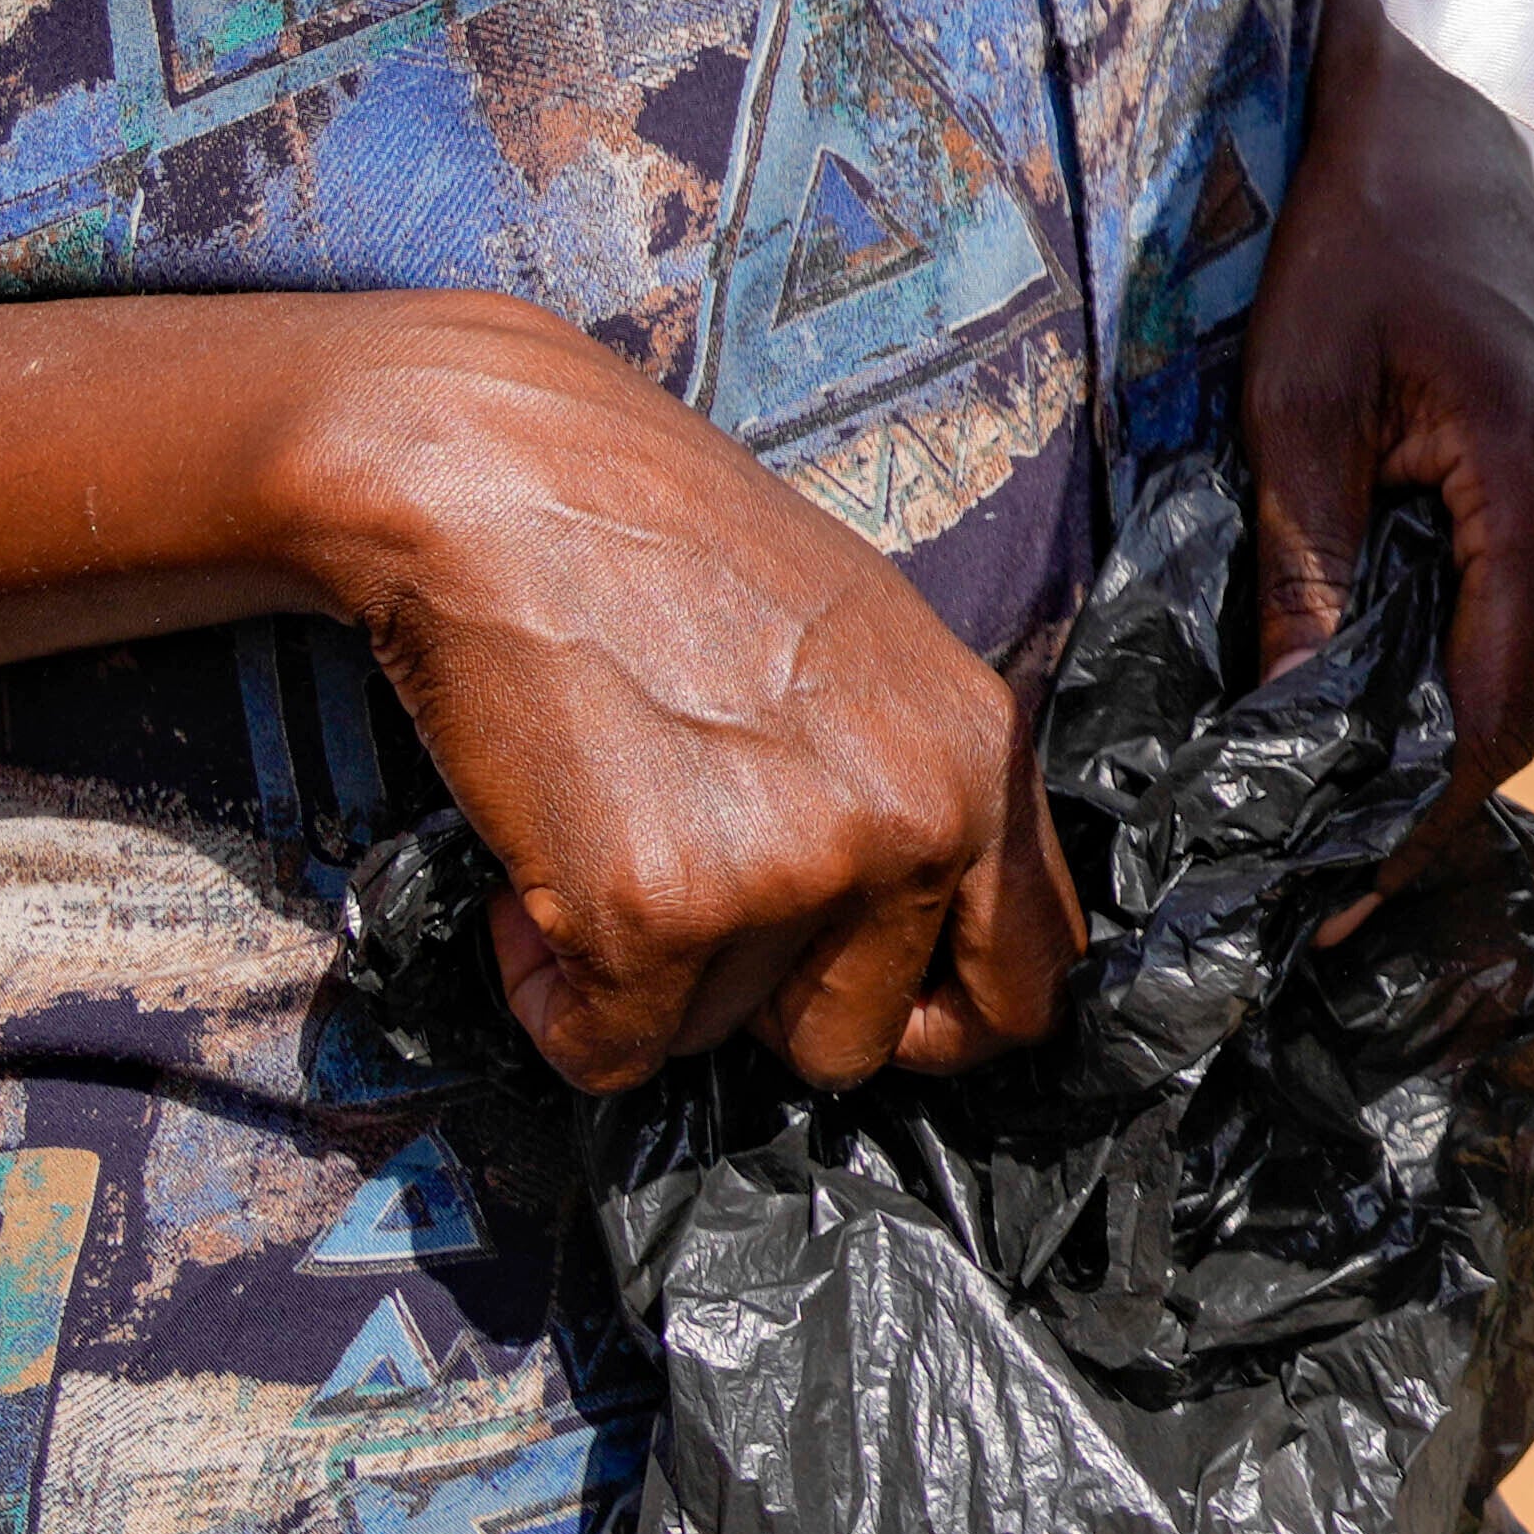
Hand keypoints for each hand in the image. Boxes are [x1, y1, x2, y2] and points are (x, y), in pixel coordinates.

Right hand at [258, 294, 1072, 1095]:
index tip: (840, 1003)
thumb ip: (907, 786)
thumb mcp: (864, 651)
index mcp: (981, 752)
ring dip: (642, 974)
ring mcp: (793, 868)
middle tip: (684, 884)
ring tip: (597, 830)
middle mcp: (915, 818)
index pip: (1028, 982)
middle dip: (757, 1001)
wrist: (505, 482)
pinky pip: (607, 1052)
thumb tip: (902, 936)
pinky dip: (551, 997)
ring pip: (716, 1039)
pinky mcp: (658, 910)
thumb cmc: (662, 551)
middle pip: (855, 1039)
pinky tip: (527, 887)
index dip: (931, 1025)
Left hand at [1243, 0, 1533, 882]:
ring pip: (1518, 671)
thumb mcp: (1294, 410)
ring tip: (1298, 756)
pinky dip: (1448, 656)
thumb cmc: (1353, 249)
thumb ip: (1301, 574)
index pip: (1488, 721)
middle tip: (1277, 849)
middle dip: (1398, 784)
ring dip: (1420, 716)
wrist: (1441, 130)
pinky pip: (1527, 619)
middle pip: (1508, 709)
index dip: (1403, 829)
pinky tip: (1362, 664)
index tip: (1315, 906)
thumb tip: (1278, 734)